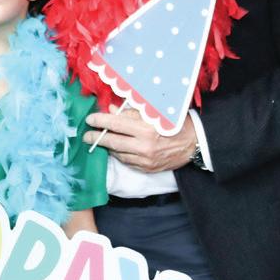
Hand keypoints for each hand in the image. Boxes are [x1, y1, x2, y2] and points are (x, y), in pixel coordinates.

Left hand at [83, 105, 197, 172]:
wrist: (193, 143)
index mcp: (146, 128)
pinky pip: (127, 161)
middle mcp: (144, 145)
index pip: (116, 124)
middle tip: (86, 135)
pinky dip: (120, 154)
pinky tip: (116, 149)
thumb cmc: (174, 122)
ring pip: (118, 153)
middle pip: (113, 142)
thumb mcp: (154, 112)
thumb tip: (112, 111)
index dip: (100, 121)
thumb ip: (131, 112)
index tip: (90, 119)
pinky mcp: (147, 168)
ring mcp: (145, 159)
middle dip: (97, 138)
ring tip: (100, 140)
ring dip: (108, 147)